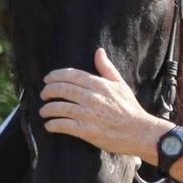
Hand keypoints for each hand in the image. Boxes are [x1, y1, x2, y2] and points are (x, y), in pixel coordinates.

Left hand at [39, 48, 164, 161]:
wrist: (139, 132)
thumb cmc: (129, 108)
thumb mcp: (120, 84)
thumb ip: (106, 68)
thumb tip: (98, 51)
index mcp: (100, 85)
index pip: (73, 75)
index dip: (56, 75)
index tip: (48, 79)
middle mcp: (93, 98)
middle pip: (63, 90)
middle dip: (49, 90)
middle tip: (44, 94)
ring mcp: (89, 115)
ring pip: (60, 108)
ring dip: (48, 109)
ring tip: (44, 111)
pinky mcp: (87, 131)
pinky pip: (64, 126)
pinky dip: (53, 125)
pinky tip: (49, 125)